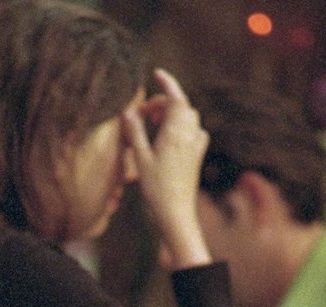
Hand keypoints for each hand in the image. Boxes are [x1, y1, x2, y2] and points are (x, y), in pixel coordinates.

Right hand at [125, 69, 211, 269]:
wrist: (176, 213)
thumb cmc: (157, 189)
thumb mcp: (140, 158)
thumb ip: (134, 132)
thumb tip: (127, 112)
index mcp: (176, 132)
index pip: (176, 97)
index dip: (167, 83)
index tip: (156, 74)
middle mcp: (191, 135)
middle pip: (180, 106)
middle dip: (162, 103)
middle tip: (143, 115)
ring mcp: (197, 144)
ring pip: (186, 117)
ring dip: (170, 115)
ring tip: (151, 125)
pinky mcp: (198, 154)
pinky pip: (191, 130)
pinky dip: (178, 126)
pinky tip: (165, 138)